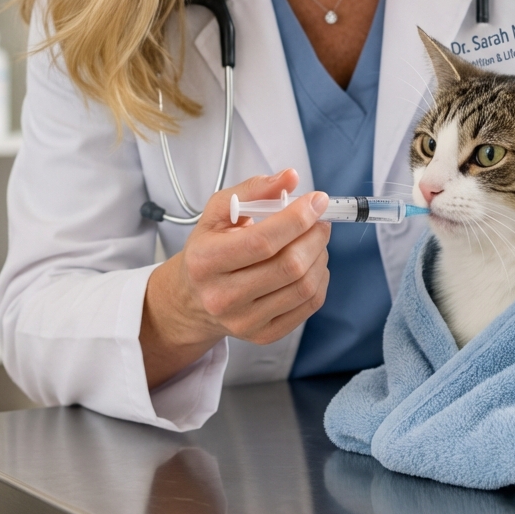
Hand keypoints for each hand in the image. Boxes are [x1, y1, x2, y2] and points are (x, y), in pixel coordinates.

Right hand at [141, 169, 330, 387]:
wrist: (193, 299)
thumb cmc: (210, 248)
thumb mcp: (219, 211)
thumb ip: (254, 189)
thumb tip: (290, 178)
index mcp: (206, 261)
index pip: (262, 241)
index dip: (298, 218)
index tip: (317, 201)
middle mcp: (222, 297)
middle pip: (289, 266)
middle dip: (315, 235)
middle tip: (320, 220)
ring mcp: (244, 321)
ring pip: (303, 286)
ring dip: (320, 255)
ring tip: (314, 239)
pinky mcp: (264, 335)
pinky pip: (309, 305)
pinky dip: (321, 278)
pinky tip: (312, 264)